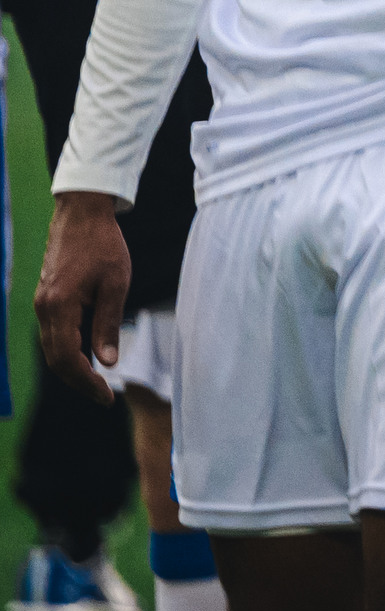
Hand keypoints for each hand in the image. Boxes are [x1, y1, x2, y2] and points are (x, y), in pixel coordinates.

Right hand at [31, 192, 128, 396]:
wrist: (81, 214)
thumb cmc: (103, 244)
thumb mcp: (116, 284)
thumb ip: (108, 324)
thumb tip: (108, 362)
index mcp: (59, 306)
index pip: (68, 359)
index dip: (86, 382)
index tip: (106, 397)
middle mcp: (44, 308)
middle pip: (56, 359)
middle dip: (79, 381)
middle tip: (103, 396)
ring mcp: (42, 303)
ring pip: (53, 348)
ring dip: (73, 367)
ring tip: (99, 382)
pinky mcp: (47, 298)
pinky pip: (54, 333)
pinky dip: (69, 349)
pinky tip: (89, 355)